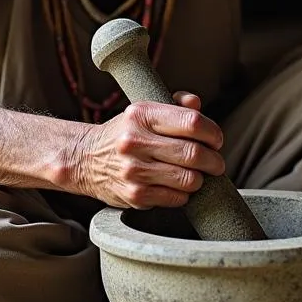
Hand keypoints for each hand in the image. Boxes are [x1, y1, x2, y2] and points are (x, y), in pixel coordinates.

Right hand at [73, 92, 224, 208]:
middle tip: (216, 163)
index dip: (213, 133)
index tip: (216, 140)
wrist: (85, 159)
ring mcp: (134, 170)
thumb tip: (196, 103)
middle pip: (194, 153)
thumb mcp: (144, 111)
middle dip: (214, 161)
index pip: (192, 122)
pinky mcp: (135, 194)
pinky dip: (184, 194)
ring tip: (196, 175)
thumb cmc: (125, 133)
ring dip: (200, 179)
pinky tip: (176, 186)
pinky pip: (177, 198)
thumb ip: (174, 105)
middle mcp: (135, 141)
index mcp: (142, 114)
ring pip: (189, 179)